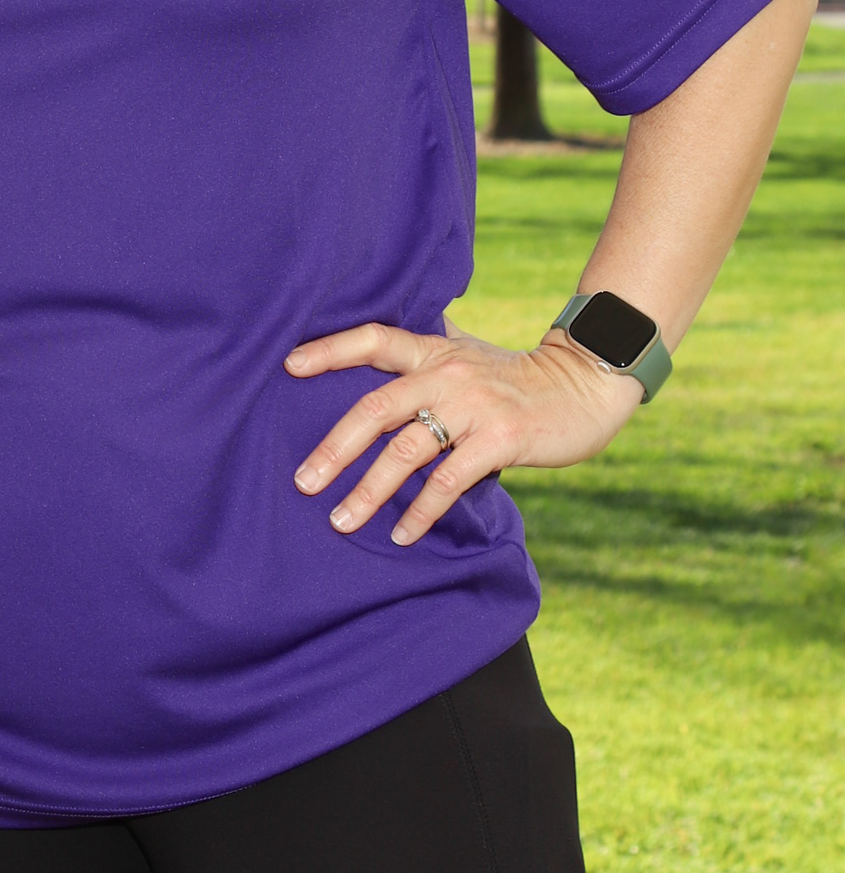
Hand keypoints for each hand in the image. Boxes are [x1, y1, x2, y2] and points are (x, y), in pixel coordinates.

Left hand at [286, 322, 642, 545]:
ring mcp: (475, 406)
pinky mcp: (501, 438)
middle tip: (302, 482)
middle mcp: (447, 374)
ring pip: (406, 450)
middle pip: (375, 407)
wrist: (584, 384)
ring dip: (370, 490)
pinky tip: (402, 533)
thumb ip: (424, 354)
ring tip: (341, 520)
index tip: (287, 367)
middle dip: (334, 448)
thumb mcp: (466, 353)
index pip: (372, 339)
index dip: (329, 350)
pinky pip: (449, 480)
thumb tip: (372, 354)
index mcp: (433, 351)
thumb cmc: (514, 376)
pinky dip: (422, 510)